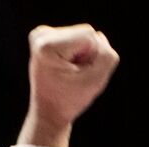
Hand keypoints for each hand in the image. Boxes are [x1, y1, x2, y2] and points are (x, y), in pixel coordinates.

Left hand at [19, 24, 119, 146]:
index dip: (94, 57)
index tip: (80, 75)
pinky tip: (68, 67)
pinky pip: (76, 38)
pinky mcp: (46, 36)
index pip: (90, 36)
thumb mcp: (96, 82)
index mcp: (48, 45)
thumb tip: (100, 37)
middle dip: (89, 55)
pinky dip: (78, 54)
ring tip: (71, 72)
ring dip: (84, 55)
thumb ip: (107, 57)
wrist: (49, 111)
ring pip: (83, 35)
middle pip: (87, 33)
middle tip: (76, 75)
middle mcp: (41, 34)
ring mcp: (41, 34)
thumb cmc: (70, 100)